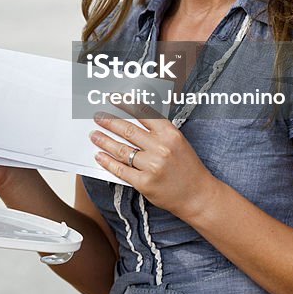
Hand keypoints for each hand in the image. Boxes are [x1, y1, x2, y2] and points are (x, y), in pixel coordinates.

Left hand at [90, 112, 219, 221]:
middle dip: (109, 122)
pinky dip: (108, 162)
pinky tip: (100, 156)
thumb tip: (133, 117)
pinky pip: (121, 170)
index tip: (113, 98)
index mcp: (170, 134)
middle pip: (128, 130)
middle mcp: (161, 148)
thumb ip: (158, 130)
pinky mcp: (145, 183)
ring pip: (122, 150)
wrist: (198, 195)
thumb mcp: (178, 141)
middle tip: (97, 116)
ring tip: (94, 135)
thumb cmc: (187, 167)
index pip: (144, 113)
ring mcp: (152, 166)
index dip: (126, 103)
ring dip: (104, 141)